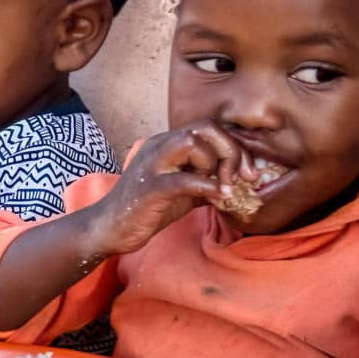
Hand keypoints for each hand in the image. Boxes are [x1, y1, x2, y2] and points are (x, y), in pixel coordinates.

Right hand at [83, 123, 251, 256]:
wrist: (110, 229)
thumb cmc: (145, 210)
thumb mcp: (183, 193)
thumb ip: (206, 183)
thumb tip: (235, 184)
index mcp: (168, 144)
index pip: (209, 129)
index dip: (235, 147)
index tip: (248, 173)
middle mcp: (160, 146)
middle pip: (205, 128)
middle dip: (232, 150)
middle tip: (242, 177)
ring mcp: (153, 164)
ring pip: (193, 143)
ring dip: (216, 165)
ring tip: (222, 189)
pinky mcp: (150, 187)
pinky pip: (184, 179)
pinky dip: (208, 186)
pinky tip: (219, 198)